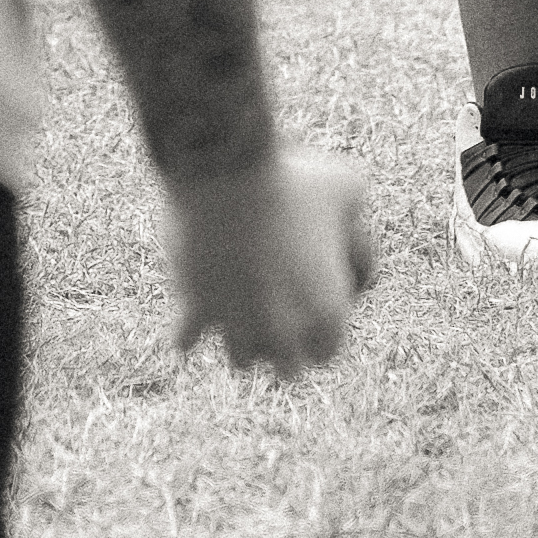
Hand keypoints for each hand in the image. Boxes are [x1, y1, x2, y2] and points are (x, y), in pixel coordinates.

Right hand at [161, 149, 374, 377]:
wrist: (226, 170)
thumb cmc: (291, 177)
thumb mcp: (343, 185)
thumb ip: (352, 215)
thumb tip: (351, 228)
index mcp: (326, 310)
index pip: (326, 351)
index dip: (319, 334)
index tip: (308, 315)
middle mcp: (284, 330)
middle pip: (287, 367)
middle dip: (282, 345)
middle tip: (275, 320)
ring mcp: (236, 324)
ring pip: (240, 359)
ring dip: (240, 339)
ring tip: (237, 316)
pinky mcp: (194, 308)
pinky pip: (185, 338)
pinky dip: (187, 329)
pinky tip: (190, 314)